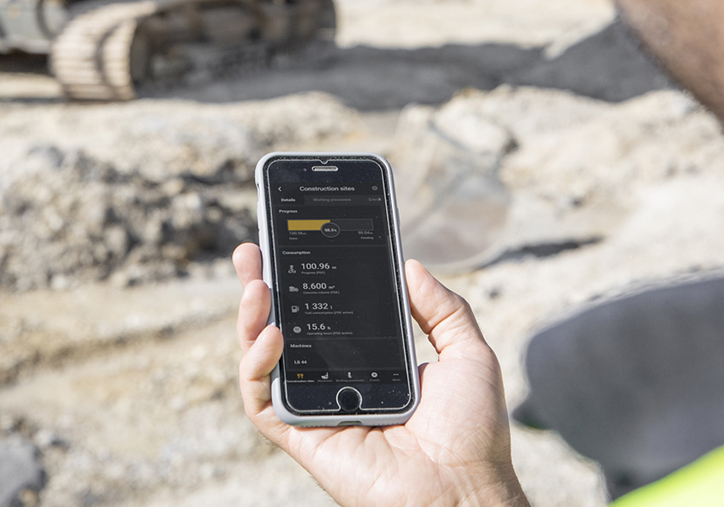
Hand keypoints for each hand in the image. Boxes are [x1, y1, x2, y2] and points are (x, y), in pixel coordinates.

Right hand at [233, 243, 528, 506]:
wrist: (465, 491)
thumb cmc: (473, 435)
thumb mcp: (468, 356)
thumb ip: (444, 309)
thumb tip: (412, 265)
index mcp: (371, 365)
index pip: (327, 314)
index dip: (307, 280)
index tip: (296, 242)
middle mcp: (336, 385)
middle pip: (285, 330)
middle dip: (263, 288)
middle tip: (253, 251)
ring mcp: (316, 410)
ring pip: (263, 362)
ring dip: (250, 319)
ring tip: (257, 283)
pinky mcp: (302, 436)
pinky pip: (261, 401)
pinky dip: (255, 366)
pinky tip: (272, 335)